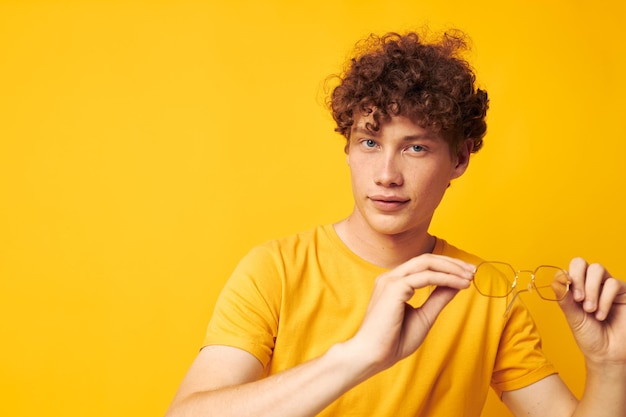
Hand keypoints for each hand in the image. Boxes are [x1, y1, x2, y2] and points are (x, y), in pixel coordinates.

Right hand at [348, 254, 474, 373]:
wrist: (372, 356)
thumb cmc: (393, 341)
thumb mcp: (424, 317)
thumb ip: (438, 299)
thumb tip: (456, 284)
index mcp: (394, 283)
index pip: (423, 266)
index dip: (447, 267)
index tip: (467, 275)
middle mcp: (391, 277)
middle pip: (426, 259)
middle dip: (452, 263)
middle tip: (473, 271)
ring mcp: (390, 281)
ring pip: (426, 263)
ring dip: (451, 268)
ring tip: (469, 277)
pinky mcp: (393, 288)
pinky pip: (425, 277)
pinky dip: (446, 278)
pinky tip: (460, 284)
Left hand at [558, 257, 625, 365]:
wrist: (606, 353)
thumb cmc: (588, 335)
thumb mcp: (572, 316)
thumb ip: (564, 298)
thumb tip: (556, 279)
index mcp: (576, 287)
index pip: (569, 268)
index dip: (567, 276)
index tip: (568, 294)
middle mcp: (591, 284)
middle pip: (582, 263)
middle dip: (578, 279)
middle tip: (578, 300)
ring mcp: (607, 287)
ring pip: (597, 269)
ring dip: (592, 290)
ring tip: (590, 310)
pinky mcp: (623, 293)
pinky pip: (613, 284)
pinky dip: (604, 299)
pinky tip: (601, 314)